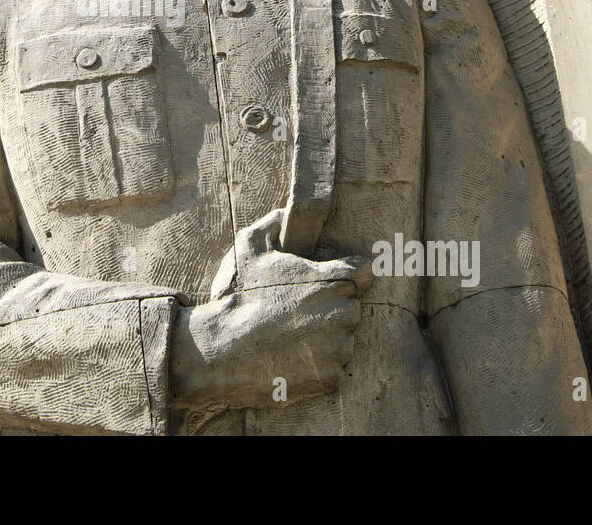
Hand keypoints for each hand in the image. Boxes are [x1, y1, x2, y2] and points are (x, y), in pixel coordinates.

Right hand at [169, 209, 372, 410]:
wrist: (225, 349)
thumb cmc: (241, 296)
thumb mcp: (250, 247)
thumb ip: (273, 223)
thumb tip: (286, 213)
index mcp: (334, 281)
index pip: (366, 272)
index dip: (348, 274)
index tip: (329, 281)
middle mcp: (344, 314)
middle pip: (352, 307)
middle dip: (331, 308)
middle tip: (298, 312)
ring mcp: (339, 348)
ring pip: (343, 339)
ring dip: (326, 338)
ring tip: (293, 337)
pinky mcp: (331, 378)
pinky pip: (332, 369)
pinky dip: (317, 366)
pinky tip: (293, 358)